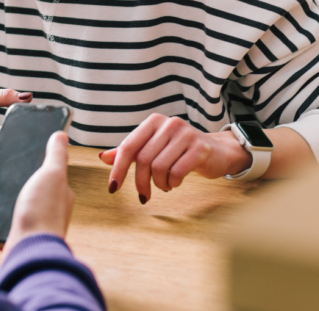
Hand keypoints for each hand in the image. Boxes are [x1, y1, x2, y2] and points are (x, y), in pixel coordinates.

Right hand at [0, 88, 30, 157]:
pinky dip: (12, 152)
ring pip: (3, 161)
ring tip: (32, 139)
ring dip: (17, 151)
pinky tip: (23, 143)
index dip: (10, 146)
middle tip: (37, 137)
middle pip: (2, 157)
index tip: (26, 139)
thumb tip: (28, 98)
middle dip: (19, 148)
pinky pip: (1, 160)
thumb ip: (4, 96)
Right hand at [0, 132, 73, 252]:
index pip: (32, 169)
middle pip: (8, 185)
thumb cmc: (44, 213)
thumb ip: (56, 155)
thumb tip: (60, 136)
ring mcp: (21, 223)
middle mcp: (38, 207)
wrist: (31, 252)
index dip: (14, 160)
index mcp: (52, 191)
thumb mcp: (53, 175)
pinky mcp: (6, 238)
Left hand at [98, 114, 251, 203]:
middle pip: (143, 159)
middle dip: (141, 183)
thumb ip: (129, 152)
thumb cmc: (179, 150)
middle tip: (144, 196)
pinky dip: (173, 183)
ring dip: (159, 184)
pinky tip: (175, 182)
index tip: (113, 188)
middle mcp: (169, 124)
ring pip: (159, 167)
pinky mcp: (200, 148)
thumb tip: (102, 158)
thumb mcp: (153, 148)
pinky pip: (177, 172)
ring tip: (164, 185)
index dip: (118, 169)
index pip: (128, 146)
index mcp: (154, 122)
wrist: (216, 150)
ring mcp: (186, 134)